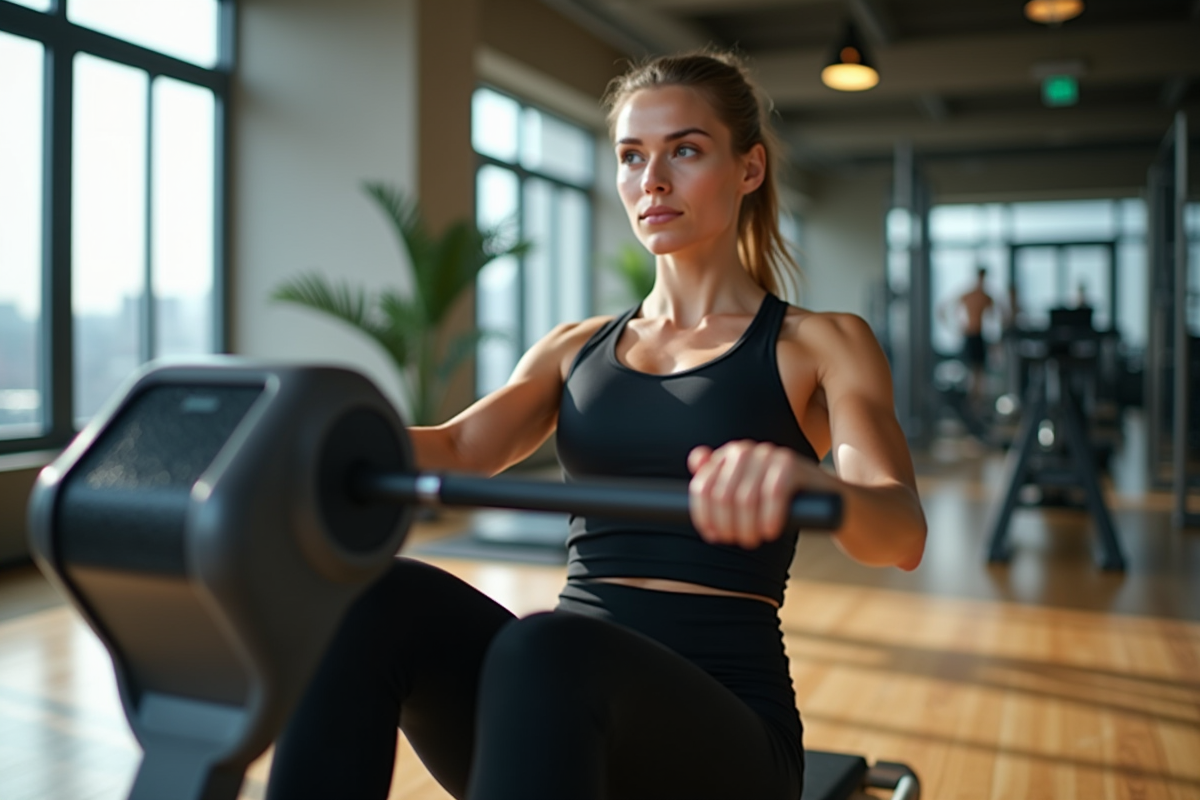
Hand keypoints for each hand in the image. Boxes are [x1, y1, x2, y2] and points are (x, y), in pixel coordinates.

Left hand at [687, 440, 833, 548]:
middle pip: (720, 496)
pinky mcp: (793, 465)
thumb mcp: (746, 496)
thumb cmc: (782, 503)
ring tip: (754, 540)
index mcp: (727, 456)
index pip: (701, 487)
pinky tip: (771, 531)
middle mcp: (745, 450)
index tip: (714, 536)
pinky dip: (769, 517)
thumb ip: (719, 481)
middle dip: (726, 526)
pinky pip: (773, 494)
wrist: (830, 503)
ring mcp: (769, 455)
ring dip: (747, 528)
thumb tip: (695, 459)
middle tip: (739, 542)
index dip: (703, 517)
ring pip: (744, 499)